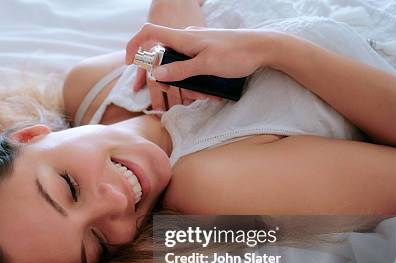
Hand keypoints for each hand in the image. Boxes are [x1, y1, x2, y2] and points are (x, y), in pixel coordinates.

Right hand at [127, 23, 277, 81]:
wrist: (264, 47)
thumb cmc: (237, 54)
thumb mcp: (206, 65)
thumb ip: (180, 70)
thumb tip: (156, 73)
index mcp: (183, 38)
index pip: (149, 33)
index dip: (134, 45)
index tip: (131, 64)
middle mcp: (186, 39)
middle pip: (161, 56)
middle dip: (163, 77)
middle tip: (170, 94)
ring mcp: (196, 45)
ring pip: (177, 65)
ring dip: (182, 83)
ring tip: (200, 96)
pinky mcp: (206, 52)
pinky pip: (190, 66)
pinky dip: (193, 80)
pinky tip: (206, 91)